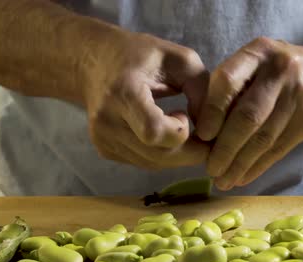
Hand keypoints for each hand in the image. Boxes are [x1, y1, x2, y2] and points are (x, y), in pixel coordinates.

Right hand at [83, 32, 209, 169]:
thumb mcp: (179, 59)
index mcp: (124, 92)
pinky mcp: (104, 150)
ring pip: (153, 164)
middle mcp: (107, 120)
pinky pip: (143, 163)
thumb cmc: (141, 56)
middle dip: (189, 151)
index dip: (180, 132)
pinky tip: (162, 134)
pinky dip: (161, 155)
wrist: (93, 62)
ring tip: (180, 129)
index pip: (154, 131)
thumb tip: (209, 129)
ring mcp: (103, 139)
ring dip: (177, 154)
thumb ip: (202, 89)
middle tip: (203, 137)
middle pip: (158, 155)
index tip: (185, 114)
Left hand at [195, 37, 302, 189]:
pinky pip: (279, 148)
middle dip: (224, 148)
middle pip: (247, 116)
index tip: (202, 136)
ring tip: (222, 180)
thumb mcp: (260, 63)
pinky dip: (257, 167)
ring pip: (263, 138)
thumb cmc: (284, 70)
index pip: (228, 81)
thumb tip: (202, 128)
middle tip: (210, 168)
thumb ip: (234, 86)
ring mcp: (299, 95)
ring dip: (239, 164)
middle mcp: (280, 70)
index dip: (211, 111)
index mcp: (259, 51)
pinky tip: (243, 177)